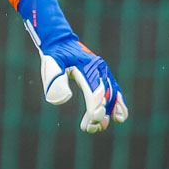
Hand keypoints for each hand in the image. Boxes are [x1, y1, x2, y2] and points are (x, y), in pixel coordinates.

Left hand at [17, 0, 128, 133]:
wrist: (60, 40)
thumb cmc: (54, 53)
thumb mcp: (50, 62)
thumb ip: (55, 79)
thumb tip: (65, 99)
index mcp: (87, 65)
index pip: (94, 88)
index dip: (95, 104)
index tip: (95, 118)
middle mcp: (99, 69)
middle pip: (105, 94)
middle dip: (101, 113)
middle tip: (91, 128)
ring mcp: (103, 72)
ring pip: (111, 95)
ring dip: (108, 113)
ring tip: (100, 128)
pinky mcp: (103, 76)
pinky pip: (114, 92)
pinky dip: (118, 104)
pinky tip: (118, 118)